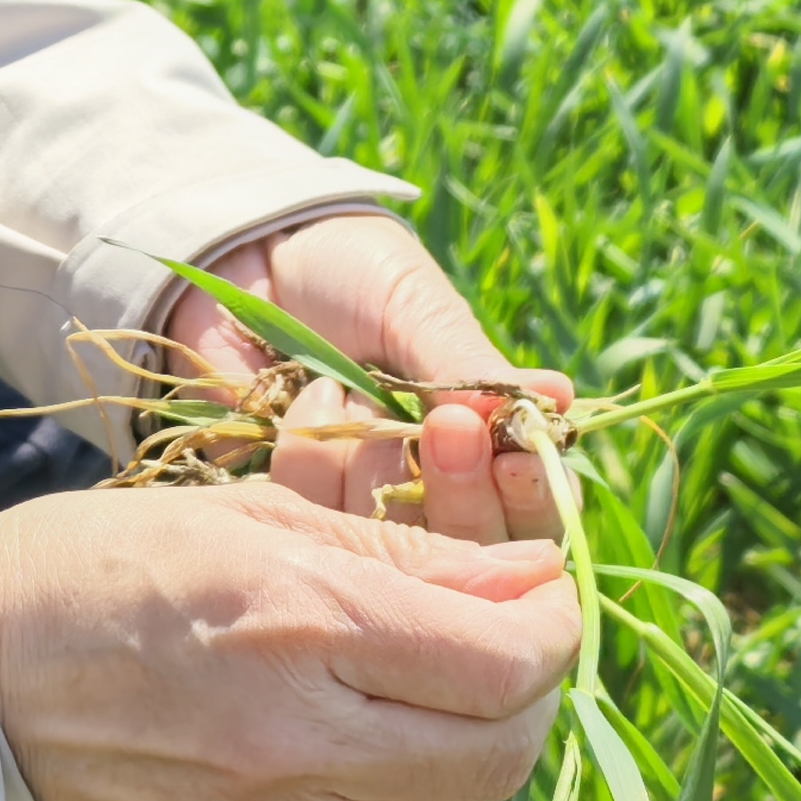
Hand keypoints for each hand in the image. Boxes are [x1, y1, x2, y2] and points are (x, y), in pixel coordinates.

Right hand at [0, 482, 578, 800]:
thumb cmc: (105, 571)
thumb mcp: (253, 518)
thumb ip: (404, 558)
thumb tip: (535, 584)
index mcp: (295, 627)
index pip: (506, 658)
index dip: (549, 622)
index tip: (534, 592)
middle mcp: (295, 751)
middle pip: (502, 748)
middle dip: (525, 686)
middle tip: (491, 638)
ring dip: (477, 751)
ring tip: (426, 694)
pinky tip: (377, 768)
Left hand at [161, 211, 574, 541]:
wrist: (243, 253)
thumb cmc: (347, 270)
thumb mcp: (416, 306)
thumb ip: (470, 368)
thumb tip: (558, 401)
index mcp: (476, 436)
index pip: (524, 498)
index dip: (528, 494)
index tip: (515, 462)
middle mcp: (421, 485)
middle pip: (465, 546)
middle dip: (459, 493)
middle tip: (446, 427)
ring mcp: (352, 500)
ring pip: (387, 545)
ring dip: (373, 466)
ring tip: (344, 386)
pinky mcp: (285, 505)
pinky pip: (307, 520)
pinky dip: (308, 458)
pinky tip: (302, 396)